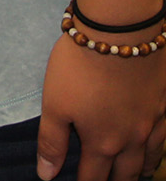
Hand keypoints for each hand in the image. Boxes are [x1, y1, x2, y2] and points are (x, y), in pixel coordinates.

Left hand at [37, 32, 165, 180]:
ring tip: (134, 177)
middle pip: (125, 173)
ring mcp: (152, 123)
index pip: (94, 176)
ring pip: (149, 159)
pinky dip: (158, 151)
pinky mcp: (163, 105)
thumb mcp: (54, 103)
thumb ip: (52, 141)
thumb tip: (47, 175)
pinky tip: (155, 148)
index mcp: (102, 142)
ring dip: (139, 171)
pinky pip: (164, 139)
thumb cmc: (80, 67)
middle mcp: (132, 140)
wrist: (119, 34)